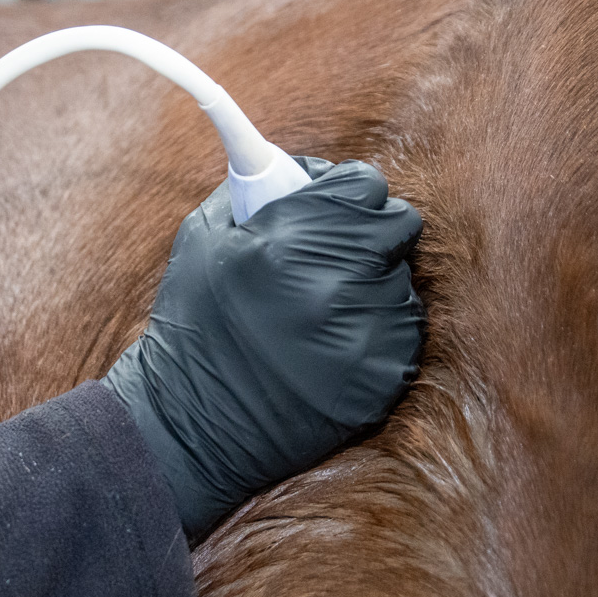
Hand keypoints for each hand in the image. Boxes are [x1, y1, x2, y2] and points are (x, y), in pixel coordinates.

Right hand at [105, 158, 423, 540]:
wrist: (193, 427)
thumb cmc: (194, 326)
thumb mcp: (205, 240)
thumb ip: (258, 189)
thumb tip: (309, 169)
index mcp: (288, 243)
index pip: (365, 184)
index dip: (348, 192)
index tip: (334, 206)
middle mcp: (336, 285)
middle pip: (398, 225)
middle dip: (370, 231)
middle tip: (337, 253)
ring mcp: (365, 335)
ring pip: (404, 281)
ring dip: (374, 284)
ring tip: (324, 310)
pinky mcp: (383, 378)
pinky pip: (405, 331)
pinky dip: (378, 332)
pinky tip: (333, 346)